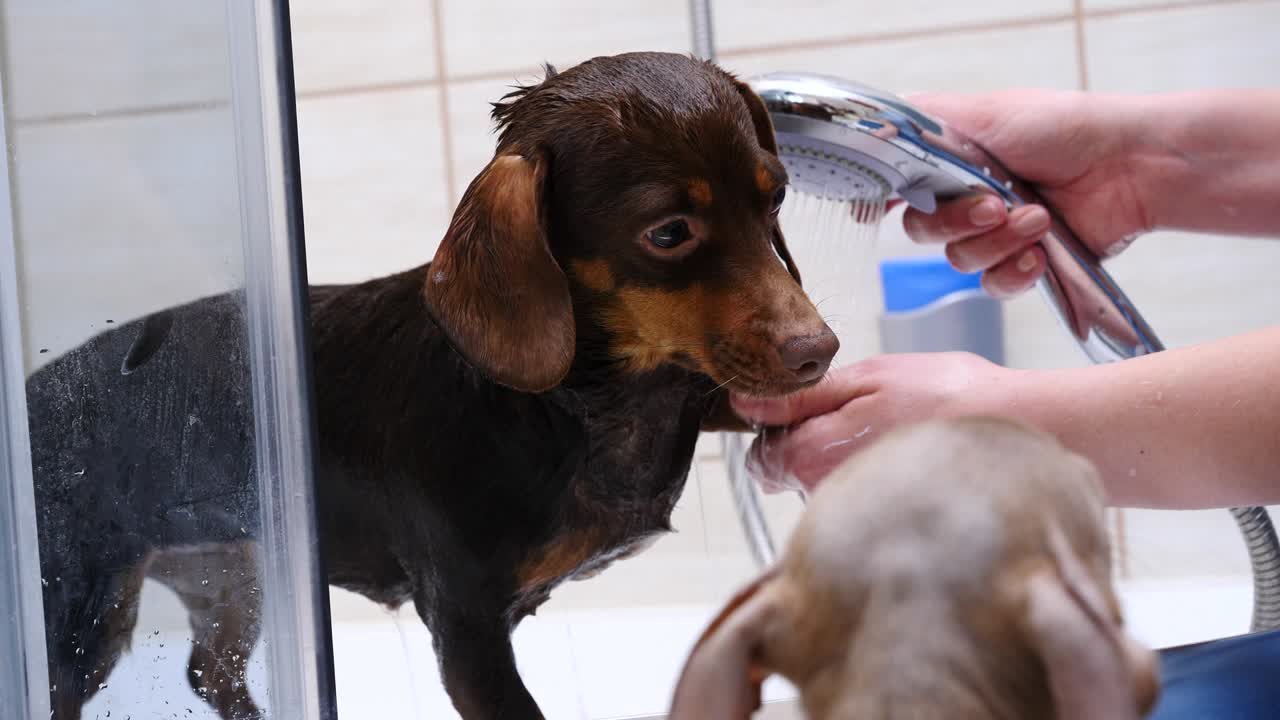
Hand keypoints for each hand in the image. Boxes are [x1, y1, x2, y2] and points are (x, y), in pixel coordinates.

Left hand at [730, 353, 1015, 491]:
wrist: (1026, 433)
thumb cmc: (951, 399)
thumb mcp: (866, 379)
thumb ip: (800, 398)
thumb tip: (745, 403)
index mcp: (810, 460)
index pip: (760, 459)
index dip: (781, 427)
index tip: (814, 408)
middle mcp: (826, 499)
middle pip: (790, 475)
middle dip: (813, 443)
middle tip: (864, 414)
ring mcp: (857, 517)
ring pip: (827, 487)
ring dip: (847, 458)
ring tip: (895, 432)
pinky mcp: (886, 525)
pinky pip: (862, 499)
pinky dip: (876, 476)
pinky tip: (909, 456)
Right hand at [901, 90, 1151, 297]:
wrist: (1130, 167)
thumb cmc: (1066, 128)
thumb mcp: (988, 111)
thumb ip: (927, 121)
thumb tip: (877, 126)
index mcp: (953, 161)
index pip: (900, 187)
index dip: (886, 201)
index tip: (876, 211)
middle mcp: (967, 198)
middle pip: (922, 232)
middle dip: (956, 222)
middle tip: (994, 206)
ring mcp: (995, 234)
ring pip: (958, 260)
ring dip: (996, 242)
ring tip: (1037, 219)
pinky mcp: (1024, 263)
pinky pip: (993, 285)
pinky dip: (1012, 272)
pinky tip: (1037, 254)